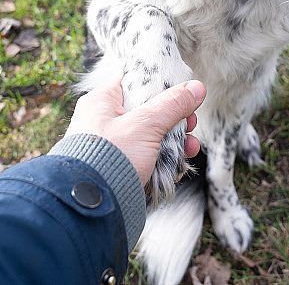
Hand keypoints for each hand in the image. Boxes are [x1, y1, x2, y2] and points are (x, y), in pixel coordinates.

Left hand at [65, 78, 203, 183]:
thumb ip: (172, 104)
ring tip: (189, 150)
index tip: (183, 95)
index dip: (162, 87)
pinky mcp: (119, 166)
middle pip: (148, 111)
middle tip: (190, 125)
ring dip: (174, 143)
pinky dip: (162, 162)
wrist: (92, 206)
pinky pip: (145, 158)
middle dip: (175, 121)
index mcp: (102, 102)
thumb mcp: (146, 125)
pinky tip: (174, 169)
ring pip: (150, 137)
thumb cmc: (109, 159)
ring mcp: (111, 145)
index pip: (135, 82)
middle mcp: (104, 121)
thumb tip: (196, 88)